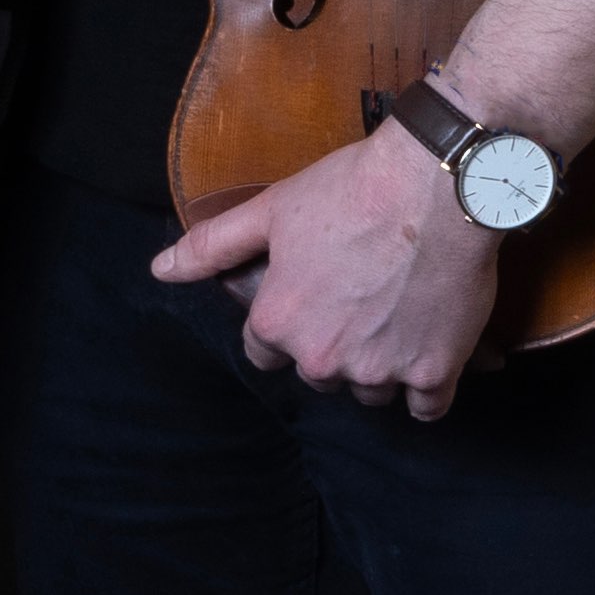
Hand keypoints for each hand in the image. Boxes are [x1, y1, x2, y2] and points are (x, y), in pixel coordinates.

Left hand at [156, 120, 494, 421]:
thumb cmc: (348, 192)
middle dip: (329, 346)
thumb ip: (211, 248)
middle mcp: (323, 357)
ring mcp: (381, 369)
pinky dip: (424, 389)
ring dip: (375, 367)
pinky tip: (426, 357)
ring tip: (390, 322)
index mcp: (277, 323)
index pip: (263, 353)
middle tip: (353, 305)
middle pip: (317, 373)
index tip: (307, 305)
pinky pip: (425, 407)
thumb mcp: (268, 212)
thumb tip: (159, 270)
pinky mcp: (435, 371)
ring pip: (369, 391)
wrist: (435, 187)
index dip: (281, 329)